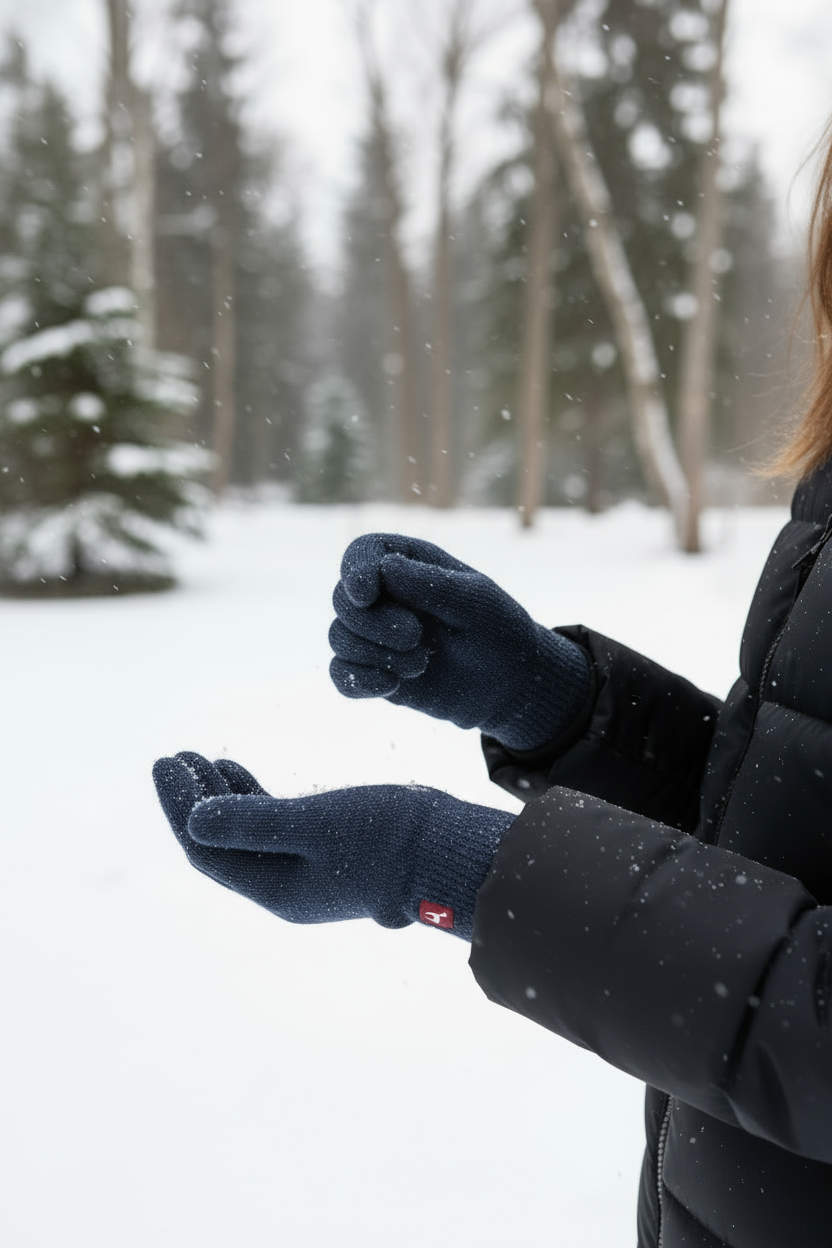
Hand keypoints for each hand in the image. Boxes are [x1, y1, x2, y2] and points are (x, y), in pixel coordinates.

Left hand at [152, 751, 512, 938]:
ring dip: (218, 794)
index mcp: (277, 890)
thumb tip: (192, 821)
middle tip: (173, 756)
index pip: (207, 850)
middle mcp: (285, 885)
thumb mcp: (316, 824)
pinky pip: (270, 824)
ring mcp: (305, 868)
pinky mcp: (325, 848)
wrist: (449, 848)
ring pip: (244, 831)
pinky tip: (234, 770)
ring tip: (197, 758)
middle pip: (220, 843)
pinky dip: (248, 796)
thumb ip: (253, 822)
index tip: (166, 763)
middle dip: (192, 799)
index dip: (180, 807)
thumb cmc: (389, 836)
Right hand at [329, 533, 589, 750]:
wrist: (509, 687)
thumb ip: (433, 584)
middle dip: (373, 622)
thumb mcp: (477, 602)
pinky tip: (392, 685)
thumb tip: (385, 567)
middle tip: (415, 637)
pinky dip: (359, 681)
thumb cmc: (498, 632)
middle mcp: (384, 597)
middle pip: (343, 599)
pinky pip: (341, 675)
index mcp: (408, 564)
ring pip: (339, 637)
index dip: (355, 571)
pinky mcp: (374, 672)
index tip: (366, 594)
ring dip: (376, 654)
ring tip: (420, 664)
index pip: (362, 554)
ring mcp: (375, 636)